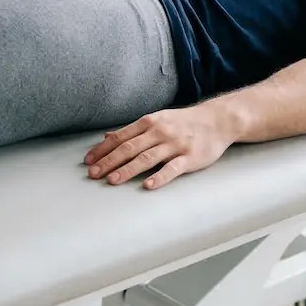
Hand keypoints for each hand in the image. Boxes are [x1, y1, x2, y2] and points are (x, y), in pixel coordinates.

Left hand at [83, 103, 235, 189]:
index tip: (88, 161)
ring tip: (112, 180)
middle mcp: (159, 132)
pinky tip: (147, 185)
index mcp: (149, 122)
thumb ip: (133, 131)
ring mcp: (175, 145)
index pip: (121, 137)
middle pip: (129, 148)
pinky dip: (159, 177)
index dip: (103, 149)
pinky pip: (172, 169)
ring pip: (146, 158)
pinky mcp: (190, 157)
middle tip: (93, 174)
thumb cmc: (183, 122)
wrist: (217, 120)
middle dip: (109, 161)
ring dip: (127, 169)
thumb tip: (106, 137)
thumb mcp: (157, 120)